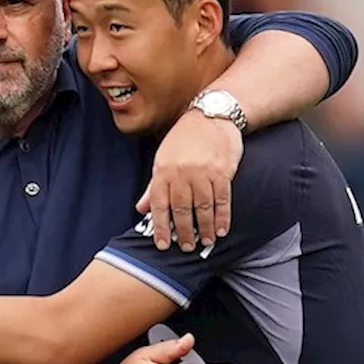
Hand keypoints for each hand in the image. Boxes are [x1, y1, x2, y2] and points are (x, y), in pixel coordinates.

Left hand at [141, 110, 242, 251]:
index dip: (160, 227)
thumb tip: (141, 209)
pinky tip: (221, 230)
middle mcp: (182, 173)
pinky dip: (222, 217)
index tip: (162, 245)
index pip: (159, 205)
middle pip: (182, 210)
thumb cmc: (184, 139)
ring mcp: (203, 173)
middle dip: (184, 232)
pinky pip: (222, 200)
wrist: (211, 115)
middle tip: (186, 247)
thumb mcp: (163, 159)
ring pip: (203, 207)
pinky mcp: (223, 172)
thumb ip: (153, 187)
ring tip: (205, 242)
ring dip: (204, 228)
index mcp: (163, 171)